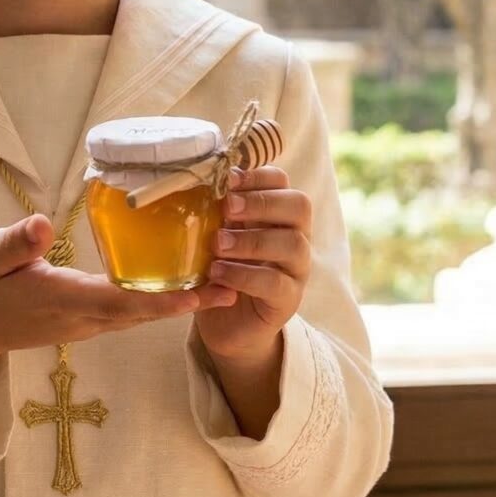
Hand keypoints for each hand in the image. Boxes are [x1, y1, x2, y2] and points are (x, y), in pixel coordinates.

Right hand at [0, 214, 231, 366]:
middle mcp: (82, 319)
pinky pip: (129, 314)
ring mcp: (85, 324)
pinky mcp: (85, 321)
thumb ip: (15, 243)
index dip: (161, 301)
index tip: (201, 295)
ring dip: (179, 303)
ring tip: (221, 282)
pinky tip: (178, 284)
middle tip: (233, 283)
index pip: (119, 302)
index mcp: (62, 300)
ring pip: (140, 316)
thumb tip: (41, 224)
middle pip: (143, 314)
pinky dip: (158, 303)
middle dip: (187, 302)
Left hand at [190, 165, 311, 364]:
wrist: (225, 321)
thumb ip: (215, 210)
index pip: (281, 180)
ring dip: (252, 240)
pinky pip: (276, 283)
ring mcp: (296, 269)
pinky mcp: (288, 300)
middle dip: (261, 202)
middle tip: (227, 208)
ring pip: (293, 244)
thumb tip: (196, 179)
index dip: (257, 175)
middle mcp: (295, 235)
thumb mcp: (215, 232)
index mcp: (276, 212)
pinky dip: (244, 275)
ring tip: (217, 245)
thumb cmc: (219, 266)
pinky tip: (218, 273)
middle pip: (299, 205)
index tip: (227, 180)